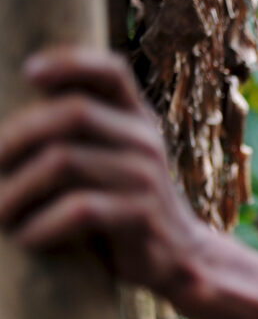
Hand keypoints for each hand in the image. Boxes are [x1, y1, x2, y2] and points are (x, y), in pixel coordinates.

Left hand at [0, 47, 203, 294]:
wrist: (179, 256)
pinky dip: (39, 226)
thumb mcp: (114, 159)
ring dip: (14, 190)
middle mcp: (146, 140)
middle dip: (15, 137)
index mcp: (138, 119)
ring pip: (64, 162)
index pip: (111, 71)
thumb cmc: (124, 204)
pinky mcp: (142, 216)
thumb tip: (6, 125)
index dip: (69, 62)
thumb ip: (82, 134)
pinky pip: (78, 209)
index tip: (27, 71)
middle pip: (73, 112)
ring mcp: (146, 177)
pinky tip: (26, 238)